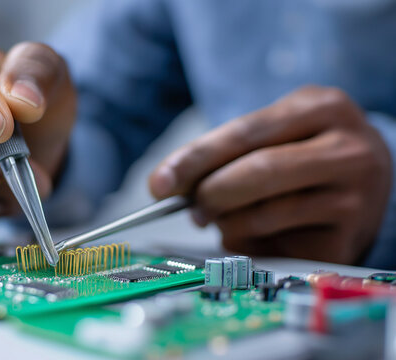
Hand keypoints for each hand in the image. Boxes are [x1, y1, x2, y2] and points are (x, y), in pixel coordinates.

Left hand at [149, 86, 391, 263]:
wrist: (368, 174)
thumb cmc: (305, 150)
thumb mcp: (278, 131)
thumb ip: (229, 152)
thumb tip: (168, 186)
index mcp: (321, 107)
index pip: (244, 134)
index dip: (194, 160)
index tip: (158, 184)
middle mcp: (347, 149)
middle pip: (257, 173)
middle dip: (210, 194)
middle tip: (193, 209)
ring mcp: (355, 196)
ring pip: (265, 214)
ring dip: (227, 224)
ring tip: (224, 219)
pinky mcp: (348, 238)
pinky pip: (278, 246)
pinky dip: (249, 243)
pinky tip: (252, 234)